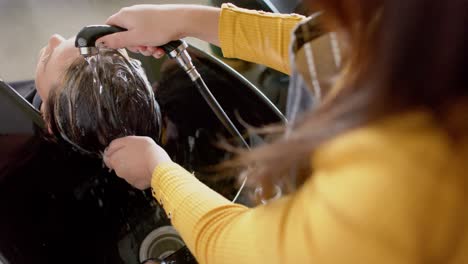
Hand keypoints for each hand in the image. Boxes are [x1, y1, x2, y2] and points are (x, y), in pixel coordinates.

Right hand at [96, 4, 220, 57]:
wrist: (182, 21)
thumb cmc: (160, 26)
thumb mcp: (134, 38)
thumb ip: (116, 41)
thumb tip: (100, 41)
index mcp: (124, 16)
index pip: (109, 28)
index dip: (113, 40)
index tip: (120, 47)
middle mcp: (133, 15)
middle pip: (126, 36)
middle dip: (136, 47)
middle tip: (144, 48)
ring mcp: (145, 19)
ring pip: (140, 39)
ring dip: (147, 48)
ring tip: (155, 48)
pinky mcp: (155, 23)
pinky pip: (150, 37)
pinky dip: (154, 44)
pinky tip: (161, 48)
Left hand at [103, 136, 171, 189]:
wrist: (159, 165)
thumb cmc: (146, 151)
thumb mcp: (129, 140)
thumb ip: (117, 144)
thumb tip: (110, 148)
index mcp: (115, 160)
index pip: (107, 158)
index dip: (114, 152)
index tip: (122, 150)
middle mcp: (119, 172)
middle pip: (119, 164)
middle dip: (125, 159)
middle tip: (136, 153)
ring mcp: (129, 179)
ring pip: (128, 171)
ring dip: (134, 166)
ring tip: (144, 160)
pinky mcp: (138, 184)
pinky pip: (138, 177)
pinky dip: (141, 173)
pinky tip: (147, 167)